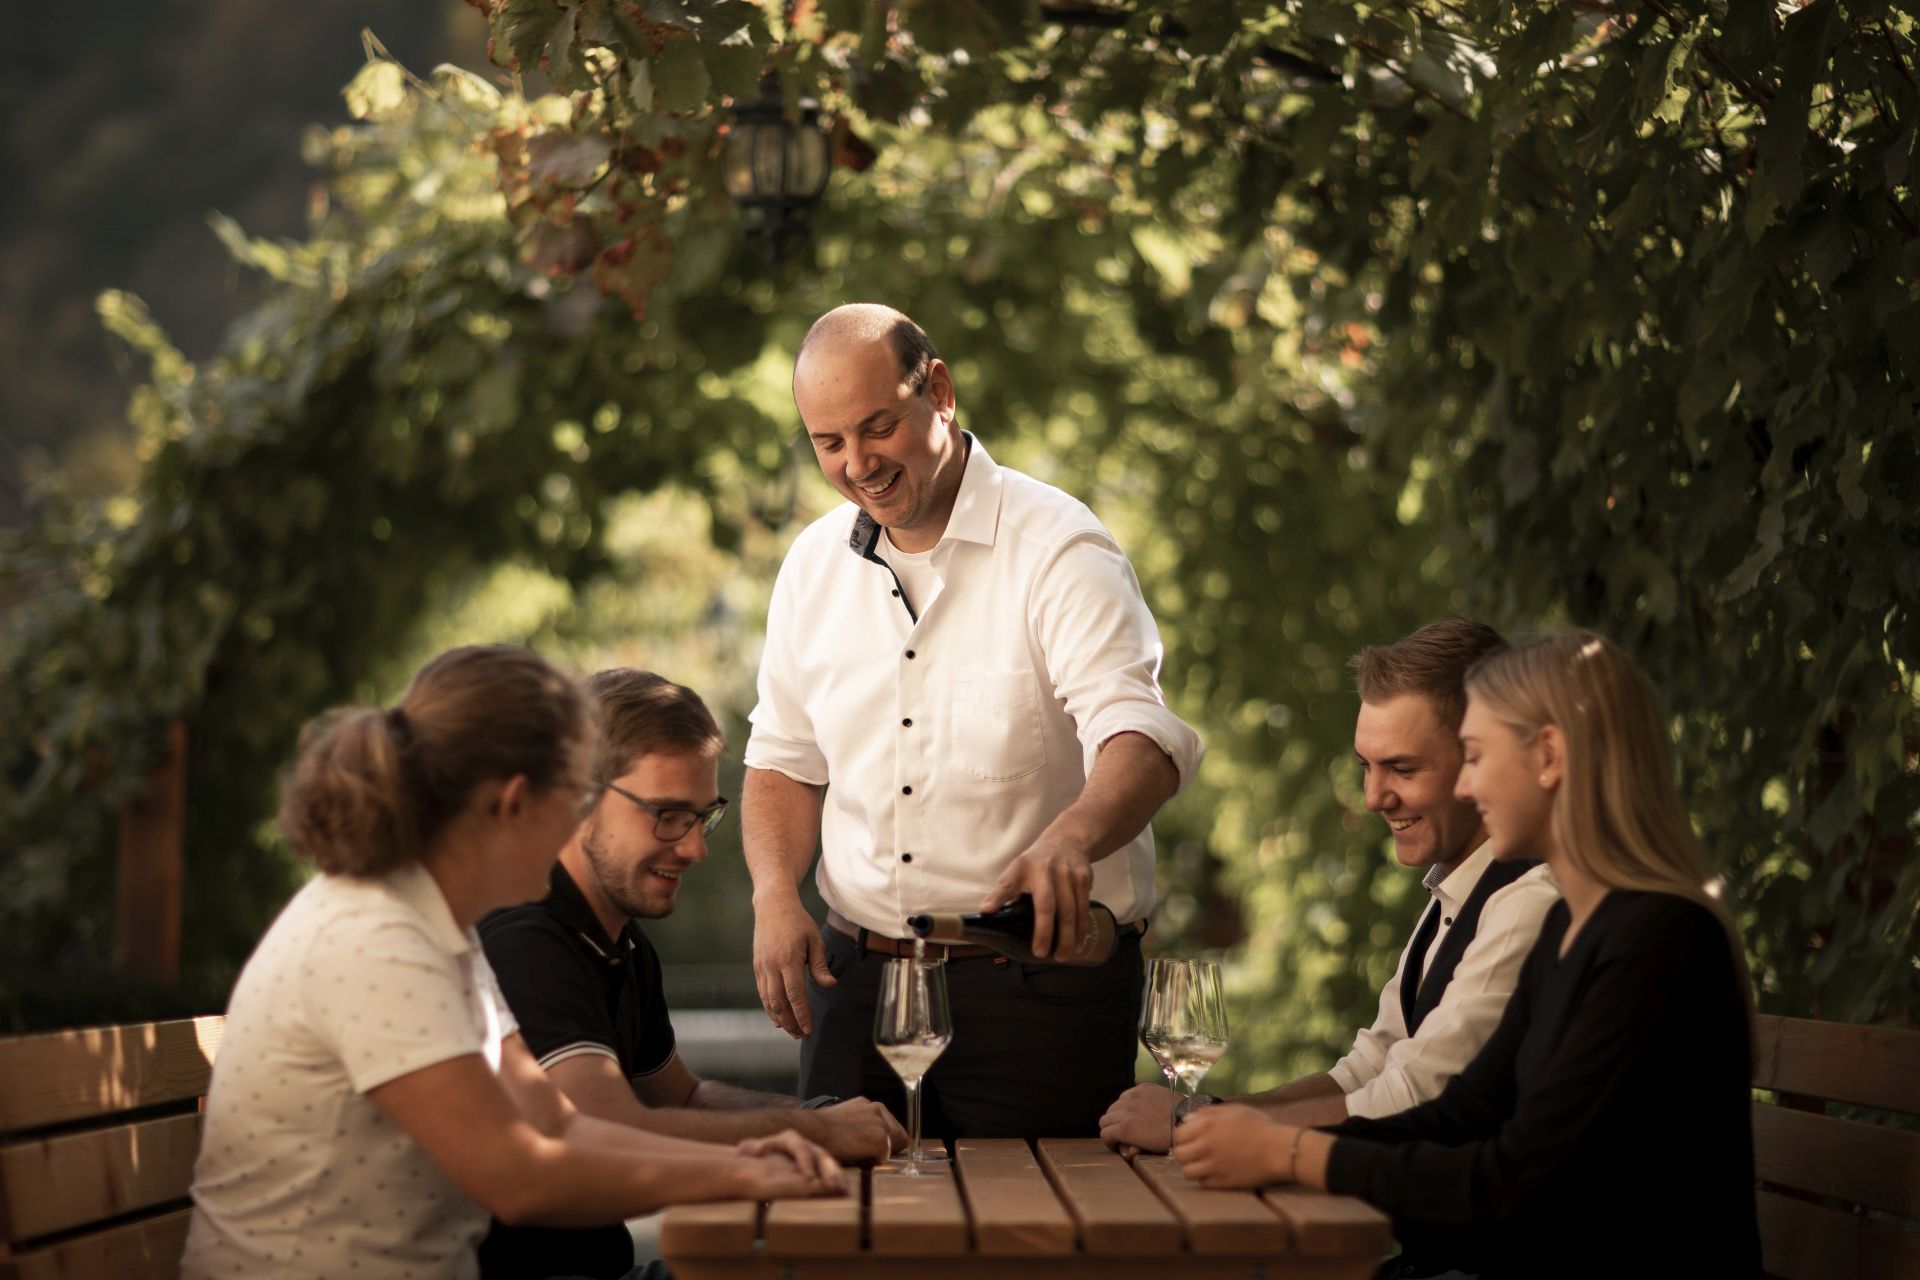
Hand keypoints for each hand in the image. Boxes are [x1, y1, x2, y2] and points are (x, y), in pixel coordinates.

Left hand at [736, 1129, 845, 1193]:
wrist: (764, 1154)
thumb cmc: (758, 1153)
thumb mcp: (753, 1148)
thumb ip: (750, 1148)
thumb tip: (744, 1150)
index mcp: (789, 1139)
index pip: (800, 1148)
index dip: (805, 1162)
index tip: (807, 1177)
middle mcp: (805, 1143)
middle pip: (819, 1154)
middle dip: (826, 1170)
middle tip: (830, 1185)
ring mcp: (814, 1152)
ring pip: (828, 1161)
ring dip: (835, 1174)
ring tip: (841, 1188)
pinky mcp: (819, 1162)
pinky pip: (831, 1169)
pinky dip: (837, 1178)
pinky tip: (843, 1189)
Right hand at [753, 893, 828, 1037]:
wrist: (772, 905)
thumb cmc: (798, 921)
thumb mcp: (814, 939)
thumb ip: (820, 965)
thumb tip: (829, 986)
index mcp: (788, 959)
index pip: (795, 994)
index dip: (802, 1014)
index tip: (808, 1029)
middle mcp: (772, 966)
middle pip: (779, 1003)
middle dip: (790, 1022)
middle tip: (802, 1036)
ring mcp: (762, 967)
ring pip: (768, 1001)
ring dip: (780, 1019)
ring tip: (792, 1031)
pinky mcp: (757, 966)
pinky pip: (762, 992)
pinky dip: (769, 1008)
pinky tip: (778, 1018)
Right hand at [809, 1098, 908, 1161]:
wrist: (815, 1130)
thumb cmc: (823, 1128)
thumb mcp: (845, 1116)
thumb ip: (860, 1122)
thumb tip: (865, 1135)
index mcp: (870, 1104)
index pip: (891, 1124)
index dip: (885, 1138)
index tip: (874, 1147)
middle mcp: (879, 1111)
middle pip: (898, 1134)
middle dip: (887, 1146)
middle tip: (868, 1155)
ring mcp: (882, 1125)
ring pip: (894, 1146)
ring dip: (881, 1153)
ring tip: (861, 1155)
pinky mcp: (881, 1141)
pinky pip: (884, 1157)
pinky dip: (873, 1161)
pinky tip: (857, 1158)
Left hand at [981, 829, 1092, 959]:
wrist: (1067, 841)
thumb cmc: (1036, 863)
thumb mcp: (1016, 871)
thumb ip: (1002, 891)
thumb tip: (986, 913)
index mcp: (1023, 869)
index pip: (1008, 885)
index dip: (997, 898)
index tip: (987, 912)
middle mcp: (1046, 870)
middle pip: (1045, 906)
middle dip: (1044, 933)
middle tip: (1040, 954)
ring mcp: (1067, 874)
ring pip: (1069, 910)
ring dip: (1067, 937)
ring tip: (1062, 956)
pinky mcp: (1084, 879)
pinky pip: (1083, 908)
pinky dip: (1082, 928)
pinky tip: (1079, 944)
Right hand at [1098, 1082, 1178, 1154]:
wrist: (1185, 1118)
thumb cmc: (1168, 1138)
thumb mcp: (1148, 1148)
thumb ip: (1131, 1149)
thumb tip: (1123, 1150)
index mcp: (1125, 1128)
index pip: (1104, 1133)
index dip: (1109, 1142)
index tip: (1117, 1145)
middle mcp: (1124, 1110)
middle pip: (1105, 1119)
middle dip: (1111, 1128)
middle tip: (1121, 1134)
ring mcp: (1133, 1096)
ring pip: (1114, 1105)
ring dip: (1118, 1114)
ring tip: (1129, 1120)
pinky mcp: (1142, 1087)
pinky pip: (1126, 1094)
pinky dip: (1128, 1102)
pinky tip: (1138, 1108)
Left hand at [1170, 1105, 1292, 1188]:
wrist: (1278, 1150)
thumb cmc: (1259, 1126)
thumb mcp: (1234, 1110)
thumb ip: (1207, 1113)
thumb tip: (1187, 1120)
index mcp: (1206, 1126)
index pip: (1177, 1135)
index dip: (1183, 1137)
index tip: (1190, 1139)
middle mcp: (1205, 1146)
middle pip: (1179, 1155)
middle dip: (1185, 1153)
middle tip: (1195, 1152)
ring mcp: (1212, 1166)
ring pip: (1187, 1172)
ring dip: (1193, 1168)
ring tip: (1203, 1164)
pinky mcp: (1222, 1183)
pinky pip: (1203, 1183)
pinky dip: (1207, 1179)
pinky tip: (1216, 1172)